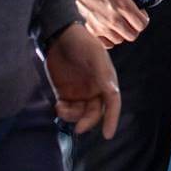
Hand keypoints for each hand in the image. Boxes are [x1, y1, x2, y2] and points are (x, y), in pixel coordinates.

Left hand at [45, 23, 120, 137]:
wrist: (60, 36)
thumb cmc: (83, 43)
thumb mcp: (96, 56)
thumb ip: (103, 75)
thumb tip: (113, 93)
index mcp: (106, 80)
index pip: (113, 102)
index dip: (112, 118)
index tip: (108, 135)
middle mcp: (94, 89)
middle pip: (94, 113)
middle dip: (87, 122)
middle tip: (77, 128)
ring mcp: (79, 92)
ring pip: (79, 114)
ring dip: (72, 117)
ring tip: (61, 108)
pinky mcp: (64, 93)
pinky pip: (66, 110)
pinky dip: (62, 113)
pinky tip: (58, 106)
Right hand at [69, 0, 152, 47]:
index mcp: (121, 5)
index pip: (141, 23)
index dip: (144, 19)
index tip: (141, 13)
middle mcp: (113, 19)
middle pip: (132, 35)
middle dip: (135, 27)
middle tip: (132, 19)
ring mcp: (102, 27)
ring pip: (120, 40)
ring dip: (123, 33)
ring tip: (120, 22)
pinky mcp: (92, 31)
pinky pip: (106, 43)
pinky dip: (110, 38)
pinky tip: (109, 28)